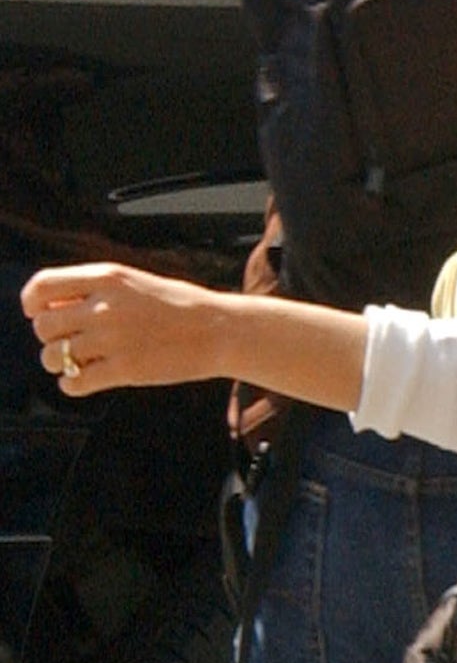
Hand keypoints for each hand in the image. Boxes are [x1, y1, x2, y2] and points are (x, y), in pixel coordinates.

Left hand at [21, 261, 223, 394]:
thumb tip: (51, 309)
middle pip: (44, 325)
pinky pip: (74, 382)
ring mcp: (113, 339)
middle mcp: (105, 306)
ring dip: (58, 363)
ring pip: (53, 356)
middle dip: (49, 337)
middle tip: (68, 342)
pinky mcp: (125, 370)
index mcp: (107, 278)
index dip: (32, 303)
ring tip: (77, 363)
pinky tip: (84, 380)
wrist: (219, 330)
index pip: (42, 286)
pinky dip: (71, 385)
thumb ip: (94, 290)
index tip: (39, 313)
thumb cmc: (178, 306)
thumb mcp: (133, 282)